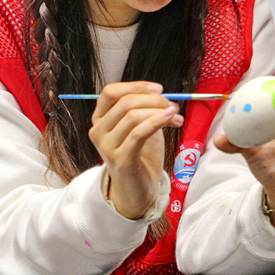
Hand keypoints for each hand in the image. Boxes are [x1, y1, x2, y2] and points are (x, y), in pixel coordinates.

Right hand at [89, 81, 183, 218]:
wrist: (137, 188)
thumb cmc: (140, 154)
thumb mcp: (139, 125)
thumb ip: (143, 108)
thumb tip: (160, 93)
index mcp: (100, 119)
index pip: (110, 92)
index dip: (136, 86)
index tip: (159, 89)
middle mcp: (98, 131)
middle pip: (125, 102)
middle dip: (154, 100)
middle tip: (172, 106)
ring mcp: (107, 146)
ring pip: (133, 116)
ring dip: (160, 111)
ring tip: (176, 116)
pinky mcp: (121, 159)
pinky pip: (139, 133)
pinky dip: (157, 121)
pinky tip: (171, 119)